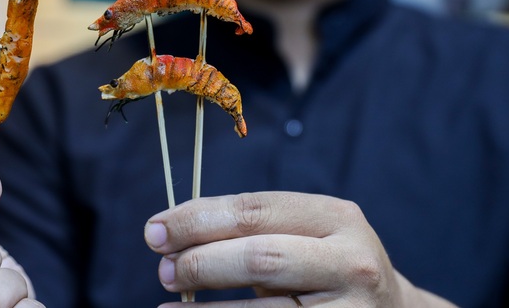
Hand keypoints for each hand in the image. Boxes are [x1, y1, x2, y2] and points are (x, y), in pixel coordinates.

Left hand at [144, 192, 455, 306]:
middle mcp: (352, 262)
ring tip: (172, 300)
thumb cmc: (328, 269)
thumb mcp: (305, 235)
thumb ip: (251, 229)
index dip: (198, 219)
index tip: (156, 229)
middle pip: (260, 257)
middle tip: (165, 270)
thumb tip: (171, 234)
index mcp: (336, 217)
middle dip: (201, 262)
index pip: (255, 210)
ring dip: (207, 307)